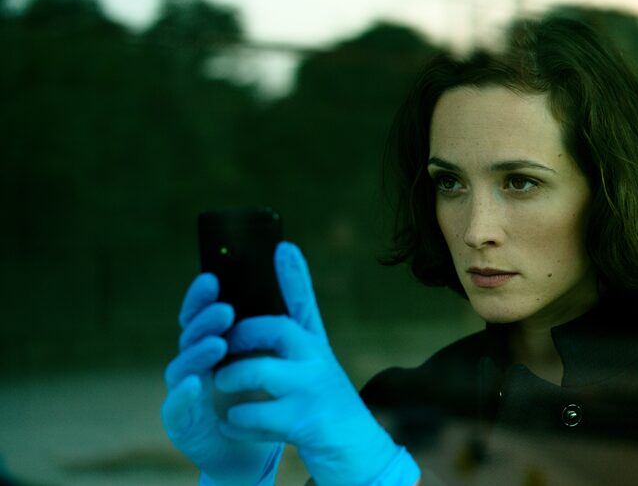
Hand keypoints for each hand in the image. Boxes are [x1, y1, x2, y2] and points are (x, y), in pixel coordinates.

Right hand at [161, 273, 283, 484]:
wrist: (255, 443)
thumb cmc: (260, 388)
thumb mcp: (278, 344)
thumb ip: (283, 303)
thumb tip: (288, 248)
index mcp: (212, 342)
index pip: (201, 314)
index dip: (201, 297)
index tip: (213, 277)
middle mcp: (194, 363)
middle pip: (190, 336)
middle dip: (204, 321)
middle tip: (225, 310)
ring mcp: (184, 392)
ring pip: (182, 368)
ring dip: (197, 353)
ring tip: (218, 343)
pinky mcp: (183, 421)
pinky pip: (177, 407)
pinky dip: (183, 395)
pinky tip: (194, 383)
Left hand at [213, 242, 419, 485]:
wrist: (355, 453)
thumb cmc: (323, 405)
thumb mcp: (313, 364)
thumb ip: (294, 329)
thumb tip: (282, 270)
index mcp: (315, 345)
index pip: (304, 304)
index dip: (294, 276)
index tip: (283, 247)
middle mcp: (319, 360)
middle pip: (276, 329)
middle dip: (240, 335)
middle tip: (221, 348)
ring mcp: (314, 389)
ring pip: (257, 370)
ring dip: (232, 380)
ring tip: (224, 390)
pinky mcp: (306, 421)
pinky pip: (252, 413)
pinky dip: (235, 422)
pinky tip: (233, 424)